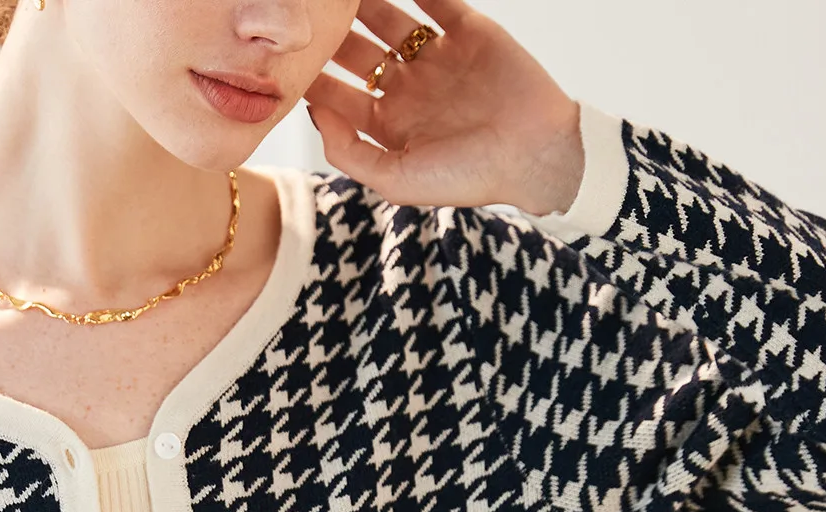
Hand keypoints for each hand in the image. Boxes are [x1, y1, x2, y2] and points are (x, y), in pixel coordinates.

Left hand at [303, 0, 584, 213]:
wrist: (536, 153)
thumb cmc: (468, 177)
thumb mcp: (396, 180)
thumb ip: (348, 153)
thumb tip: (315, 112)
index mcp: (389, 127)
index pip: (338, 96)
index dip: (313, 77)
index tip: (289, 59)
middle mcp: (409, 91)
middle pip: (356, 52)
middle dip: (331, 33)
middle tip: (310, 14)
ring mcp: (437, 59)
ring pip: (388, 20)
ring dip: (364, 2)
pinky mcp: (469, 30)